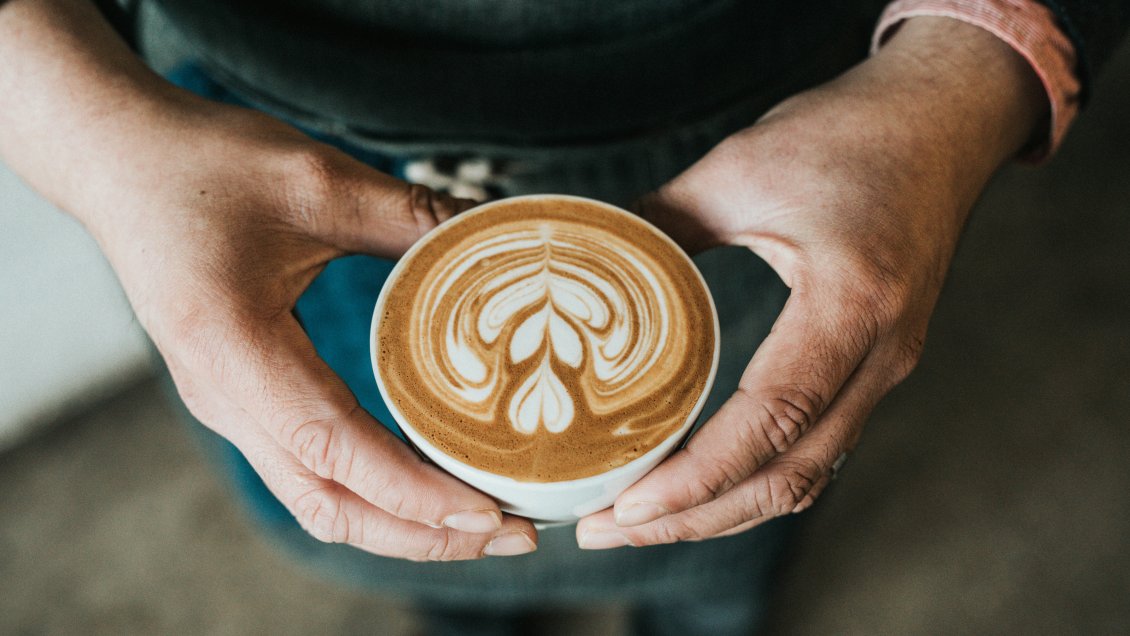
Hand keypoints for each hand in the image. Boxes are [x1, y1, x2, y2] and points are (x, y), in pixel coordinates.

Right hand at [106, 101, 545, 558]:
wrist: (116, 161)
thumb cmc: (203, 164)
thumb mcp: (317, 179)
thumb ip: (410, 216)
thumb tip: (499, 237)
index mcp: (232, 348)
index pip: (334, 449)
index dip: (414, 492)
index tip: (489, 511)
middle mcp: (223, 397)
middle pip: (329, 504)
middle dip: (424, 534)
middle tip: (514, 534)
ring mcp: (227, 405)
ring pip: (318, 500)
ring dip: (401, 525)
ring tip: (482, 524)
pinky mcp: (239, 398)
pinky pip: (309, 472)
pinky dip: (373, 494)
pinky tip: (427, 482)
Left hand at [577, 17, 1045, 547]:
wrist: (942, 119)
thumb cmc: (852, 134)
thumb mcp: (741, 167)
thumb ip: (660, 222)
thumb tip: (585, 262)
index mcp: (852, 303)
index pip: (774, 419)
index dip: (697, 476)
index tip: (626, 505)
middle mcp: (881, 353)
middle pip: (788, 475)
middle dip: (693, 518)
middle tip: (605, 529)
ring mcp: (885, 368)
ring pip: (806, 475)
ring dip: (721, 511)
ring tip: (639, 521)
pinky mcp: (875, 367)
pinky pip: (818, 449)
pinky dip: (755, 482)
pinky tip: (701, 485)